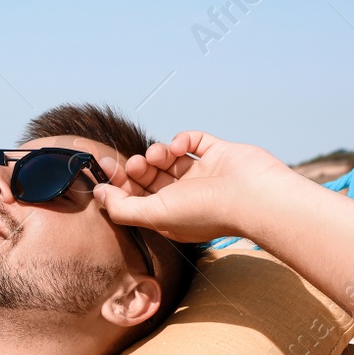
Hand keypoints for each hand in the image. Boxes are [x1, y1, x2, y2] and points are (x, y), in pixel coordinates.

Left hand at [91, 131, 295, 242]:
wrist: (254, 197)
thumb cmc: (206, 211)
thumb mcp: (155, 215)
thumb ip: (122, 207)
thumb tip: (98, 194)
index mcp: (170, 216)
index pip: (136, 197)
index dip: (119, 183)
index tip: (106, 167)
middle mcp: (185, 196)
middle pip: (149, 177)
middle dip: (136, 167)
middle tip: (134, 163)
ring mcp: (203, 174)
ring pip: (168, 158)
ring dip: (156, 152)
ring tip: (159, 155)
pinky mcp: (218, 154)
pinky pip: (193, 140)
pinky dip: (181, 138)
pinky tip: (179, 146)